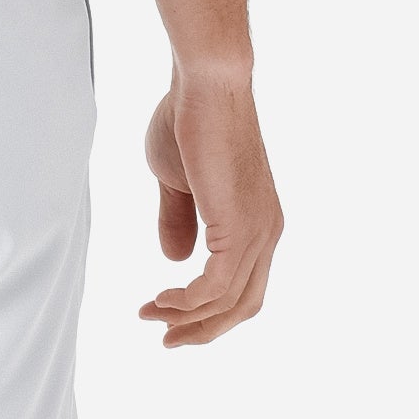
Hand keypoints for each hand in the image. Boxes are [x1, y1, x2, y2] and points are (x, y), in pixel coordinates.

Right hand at [139, 69, 281, 345]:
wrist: (205, 81)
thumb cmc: (188, 116)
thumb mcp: (176, 178)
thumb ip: (178, 219)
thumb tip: (175, 262)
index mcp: (258, 222)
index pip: (241, 286)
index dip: (205, 309)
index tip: (167, 315)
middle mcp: (267, 233)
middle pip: (241, 307)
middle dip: (201, 329)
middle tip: (164, 338)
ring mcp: (258, 231)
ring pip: (228, 302)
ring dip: (187, 318)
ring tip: (151, 316)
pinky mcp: (239, 226)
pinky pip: (216, 286)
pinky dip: (188, 302)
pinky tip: (161, 298)